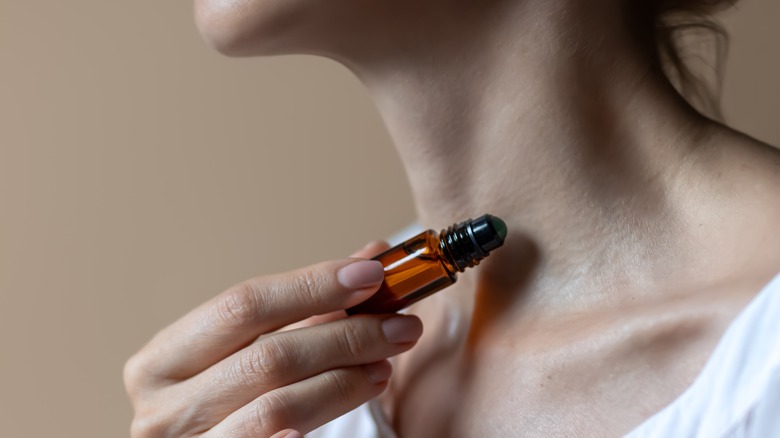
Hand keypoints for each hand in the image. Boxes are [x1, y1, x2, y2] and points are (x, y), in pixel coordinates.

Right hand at [124, 242, 421, 436]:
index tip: (372, 274)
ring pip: (279, 407)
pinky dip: (306, 429)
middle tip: (401, 326)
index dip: (313, 285)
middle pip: (268, 356)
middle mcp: (160, 406)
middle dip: (346, 336)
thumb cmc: (222, 408)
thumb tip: (372, 257)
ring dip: (345, 381)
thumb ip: (306, 309)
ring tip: (384, 366)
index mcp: (162, 359)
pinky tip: (350, 403)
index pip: (243, 306)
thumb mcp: (249, 354)